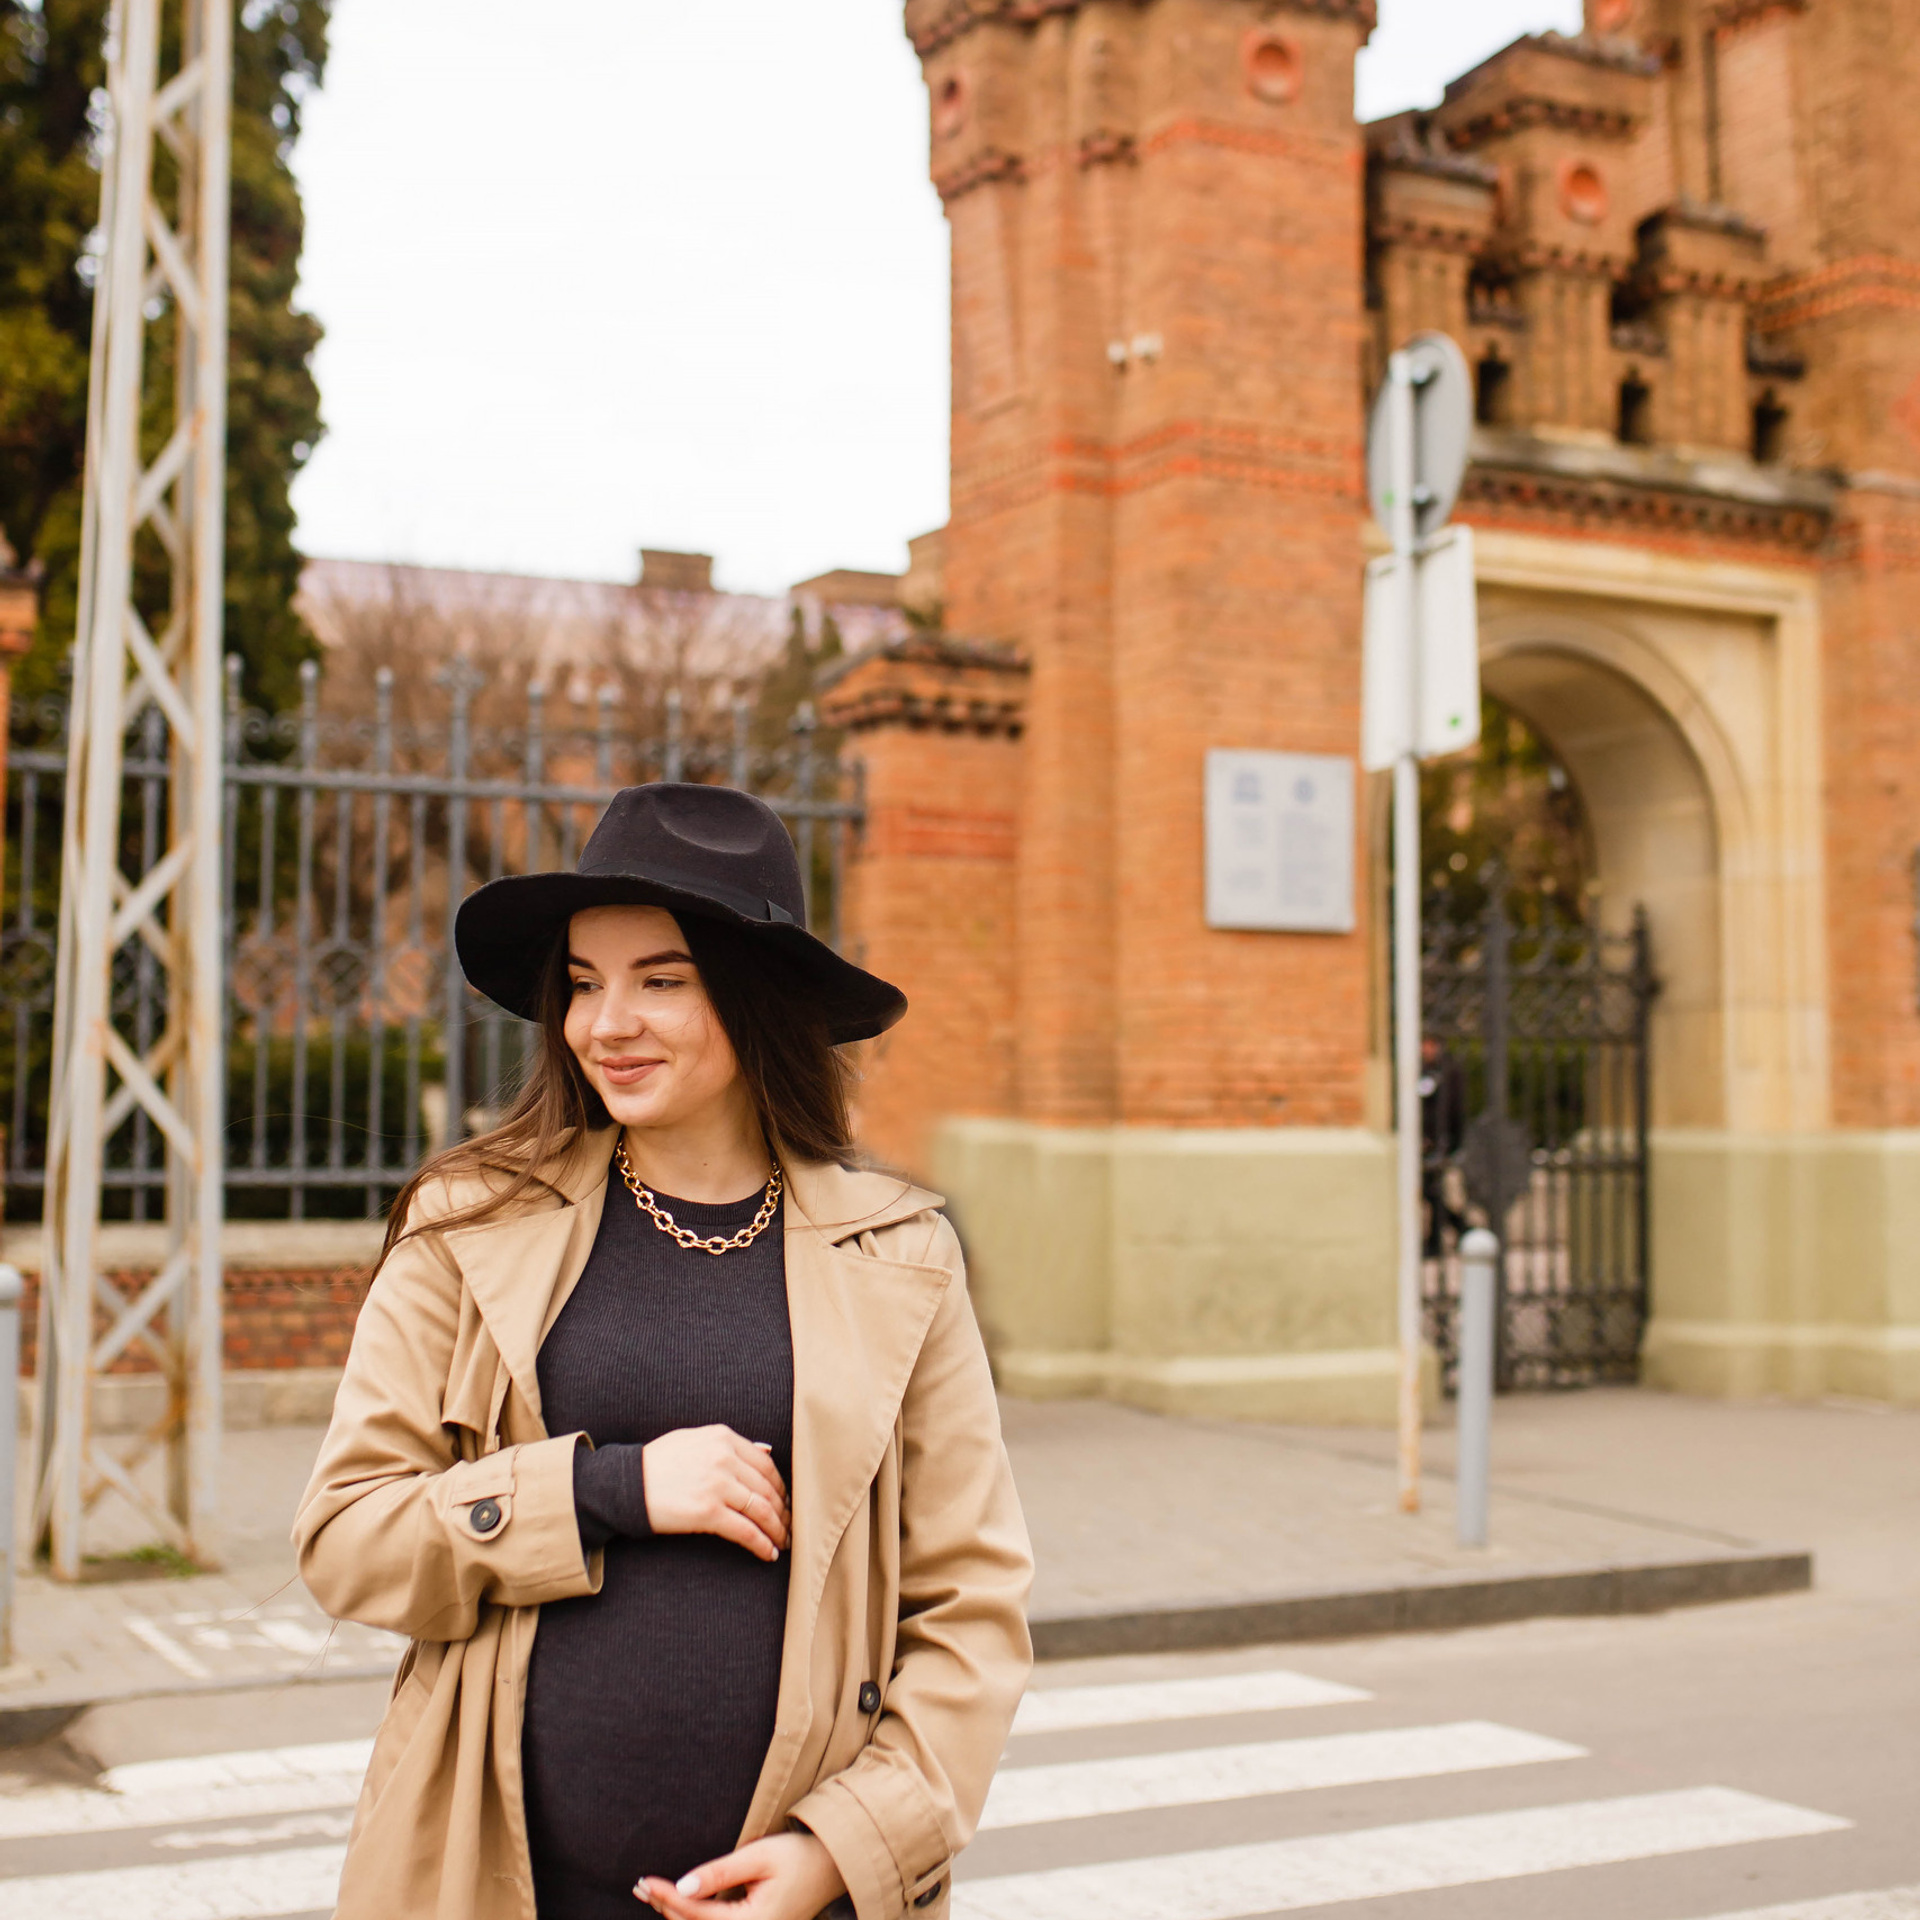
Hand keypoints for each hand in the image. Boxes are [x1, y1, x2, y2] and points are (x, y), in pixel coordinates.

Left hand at [636, 1831, 845, 1919]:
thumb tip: (681, 1889)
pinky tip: (677, 1902)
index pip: (697, 1914)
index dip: (667, 1898)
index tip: (644, 1881)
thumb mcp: (759, 1856)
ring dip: (675, 1913)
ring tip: (649, 1893)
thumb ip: (719, 1873)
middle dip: (665, 1907)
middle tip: (638, 1885)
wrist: (833, 1865)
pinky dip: (693, 1915)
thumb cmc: (799, 1855)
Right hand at [641, 1424, 789, 1561]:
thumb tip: (767, 1451)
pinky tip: (769, 1553)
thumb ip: (730, 1444)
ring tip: (784, 1542)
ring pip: (762, 1510)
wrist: (626, 1484)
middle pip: (768, 1488)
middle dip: (784, 1511)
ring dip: (778, 1530)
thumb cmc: (657, 1463)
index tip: (786, 1502)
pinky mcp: (707, 1512)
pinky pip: (745, 1531)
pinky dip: (762, 1544)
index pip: (766, 1465)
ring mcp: (717, 1485)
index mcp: (723, 1437)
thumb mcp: (694, 1439)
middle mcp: (724, 1458)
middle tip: (791, 1527)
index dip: (781, 1487)